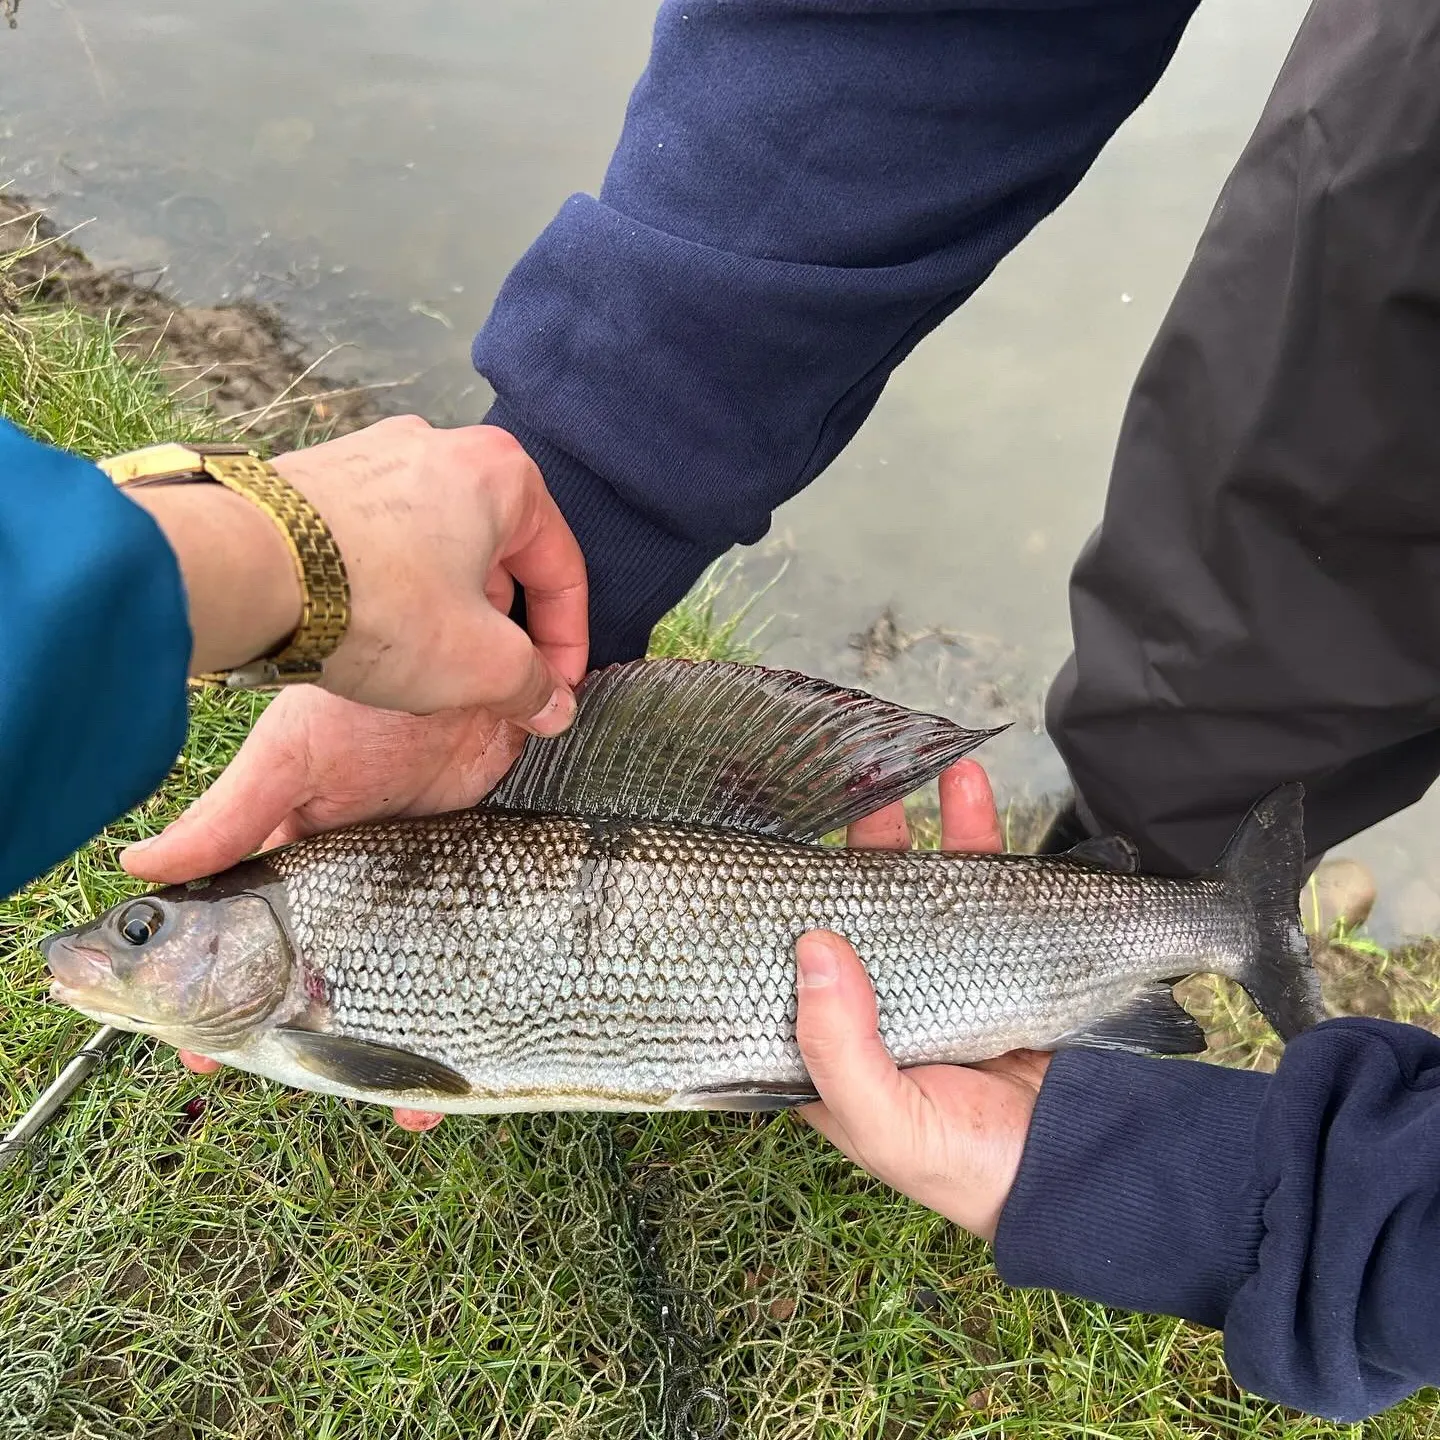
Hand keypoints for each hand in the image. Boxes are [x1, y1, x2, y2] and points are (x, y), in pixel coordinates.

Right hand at [123, 688, 531, 1130]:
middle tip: (324, 1095)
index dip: (222, 1001)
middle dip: (321, 1044)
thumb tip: (136, 867)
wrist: (470, 675)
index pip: (245, 942)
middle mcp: (351, 884)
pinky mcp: (477, 878)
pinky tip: (472, 1065)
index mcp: (294, 861)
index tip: (199, 1059)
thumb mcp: (292, 755)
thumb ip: (228, 816)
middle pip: (329, 978)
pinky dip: (473, 1009)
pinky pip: (470, 957)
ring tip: (414, 1109)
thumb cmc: (368, 706)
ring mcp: (414, 888)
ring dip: (404, 1049)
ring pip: (402, 984)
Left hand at [134, 415, 586, 724]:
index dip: (566, 644)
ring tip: (429, 665)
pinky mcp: (320, 476)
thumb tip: (552, 706)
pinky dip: (395, 587)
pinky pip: (382, 539)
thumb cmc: (376, 606)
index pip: (561, 568)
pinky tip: (375, 634)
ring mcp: (374, 453)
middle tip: (493, 684)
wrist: (242, 571)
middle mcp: (441, 445)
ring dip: (450, 608)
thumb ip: (532, 686)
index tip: (551, 691)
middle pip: (501, 554)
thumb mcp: (480, 665)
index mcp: (503, 473)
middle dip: (505, 626)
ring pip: (441, 546)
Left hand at [794, 759, 1051, 1241]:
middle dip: (864, 853)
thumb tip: (813, 946)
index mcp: (835, 1050)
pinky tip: (975, 798)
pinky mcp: (1001, 968)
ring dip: (935, 832)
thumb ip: (838, 1048)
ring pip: (928, 894)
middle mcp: (884, 1010)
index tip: (780, 854)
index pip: (793, 971)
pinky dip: (984, 847)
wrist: (1088, 1178)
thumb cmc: (968, 1170)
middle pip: (863, 916)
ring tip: (943, 775)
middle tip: (864, 796)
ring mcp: (943, 984)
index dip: (784, 914)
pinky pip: (988, 898)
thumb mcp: (885, 1125)